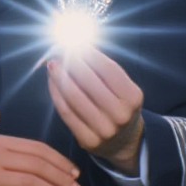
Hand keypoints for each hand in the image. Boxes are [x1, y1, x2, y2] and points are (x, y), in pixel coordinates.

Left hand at [47, 45, 144, 172]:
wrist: (124, 142)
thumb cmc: (120, 106)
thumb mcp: (123, 88)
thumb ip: (104, 69)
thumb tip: (79, 46)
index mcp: (133, 98)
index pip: (108, 69)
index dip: (89, 54)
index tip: (76, 43)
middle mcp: (120, 115)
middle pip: (88, 81)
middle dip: (71, 62)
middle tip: (60, 50)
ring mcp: (104, 130)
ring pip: (74, 97)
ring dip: (59, 76)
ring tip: (53, 64)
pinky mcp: (88, 141)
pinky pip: (66, 112)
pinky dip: (56, 93)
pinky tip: (52, 81)